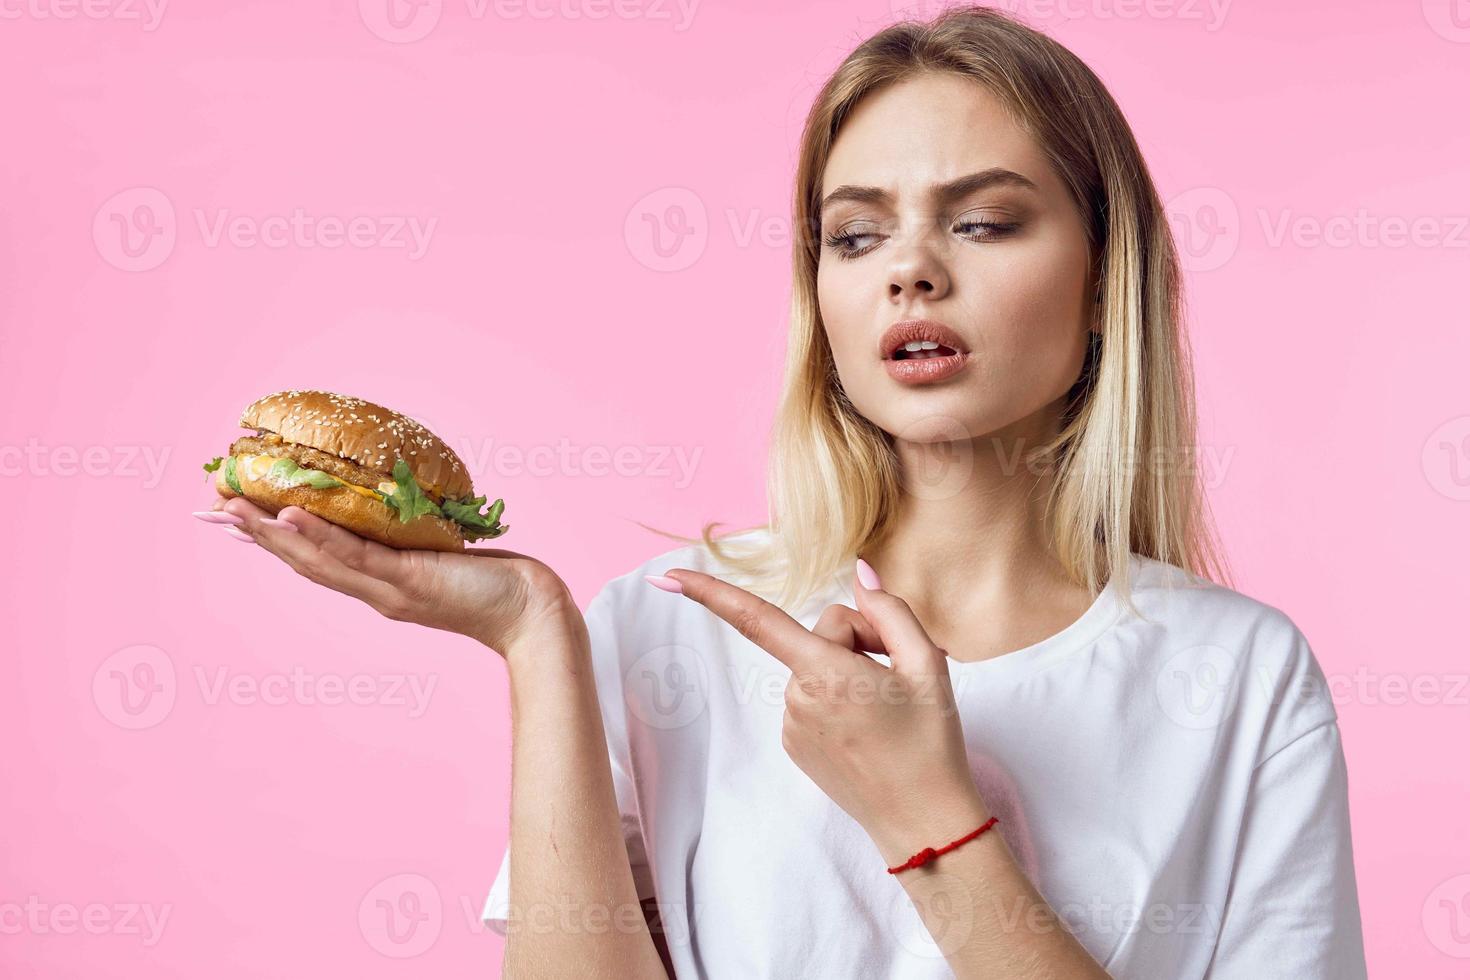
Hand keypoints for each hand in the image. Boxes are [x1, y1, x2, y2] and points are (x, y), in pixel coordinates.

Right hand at [199, 495, 578, 657]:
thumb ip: (412, 537)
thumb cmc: (493, 581)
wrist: (530, 612)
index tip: (231, 516)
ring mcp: (386, 589)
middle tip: (210, 507)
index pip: (312, 557)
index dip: (269, 538)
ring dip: (271, 535)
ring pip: (317, 560)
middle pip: (301, 560)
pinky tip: (291, 516)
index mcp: (377, 583)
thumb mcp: (440, 554)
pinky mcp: (407, 580)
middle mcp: (373, 591)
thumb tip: (396, 505)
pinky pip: (355, 556)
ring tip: (234, 509)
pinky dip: (320, 536)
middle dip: (254, 535)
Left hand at [654, 561, 990, 862]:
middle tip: (898, 672)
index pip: (758, 621)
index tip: (668, 576)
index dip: (711, 594)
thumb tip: (860, 573)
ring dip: (848, 671)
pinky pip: (811, 696)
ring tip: (885, 707)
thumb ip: (891, 611)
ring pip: (815, 666)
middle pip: (820, 634)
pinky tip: (867, 725)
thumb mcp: (928, 665)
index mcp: (826, 673)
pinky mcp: (793, 745)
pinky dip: (837, 698)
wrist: (922, 821)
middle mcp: (797, 698)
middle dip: (858, 639)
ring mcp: (791, 725)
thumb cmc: (930, 743)